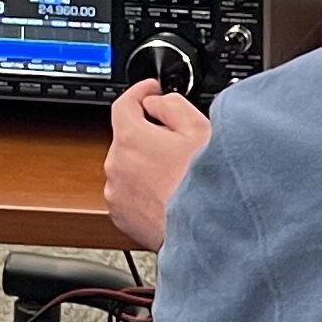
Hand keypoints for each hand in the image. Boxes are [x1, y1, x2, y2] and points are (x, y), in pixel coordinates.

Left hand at [103, 79, 213, 250]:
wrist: (205, 231)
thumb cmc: (204, 185)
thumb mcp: (199, 129)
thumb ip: (171, 105)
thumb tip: (156, 103)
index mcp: (131, 139)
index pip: (124, 104)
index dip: (139, 92)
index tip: (150, 90)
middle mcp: (116, 165)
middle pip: (128, 138)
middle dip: (150, 135)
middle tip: (180, 143)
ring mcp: (116, 193)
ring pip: (129, 167)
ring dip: (147, 165)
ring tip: (178, 176)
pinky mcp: (121, 216)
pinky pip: (130, 193)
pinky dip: (145, 190)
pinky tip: (170, 195)